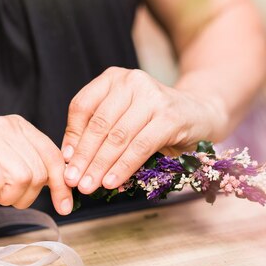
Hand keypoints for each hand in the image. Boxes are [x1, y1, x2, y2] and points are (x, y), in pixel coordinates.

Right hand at [0, 115, 72, 214]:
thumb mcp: (3, 154)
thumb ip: (28, 163)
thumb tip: (57, 187)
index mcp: (19, 127)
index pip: (54, 157)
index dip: (61, 185)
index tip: (64, 205)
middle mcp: (8, 128)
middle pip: (39, 173)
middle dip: (24, 194)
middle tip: (2, 194)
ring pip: (23, 178)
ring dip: (6, 194)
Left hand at [61, 67, 221, 193]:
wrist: (200, 114)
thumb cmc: (155, 119)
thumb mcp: (124, 117)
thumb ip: (100, 131)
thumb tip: (70, 160)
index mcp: (114, 78)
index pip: (82, 106)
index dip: (72, 136)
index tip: (66, 161)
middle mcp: (132, 81)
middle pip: (99, 124)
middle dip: (84, 157)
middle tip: (73, 181)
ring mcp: (152, 97)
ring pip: (118, 137)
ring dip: (100, 166)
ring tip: (89, 186)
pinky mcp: (170, 117)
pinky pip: (140, 147)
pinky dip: (123, 167)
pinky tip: (112, 182)